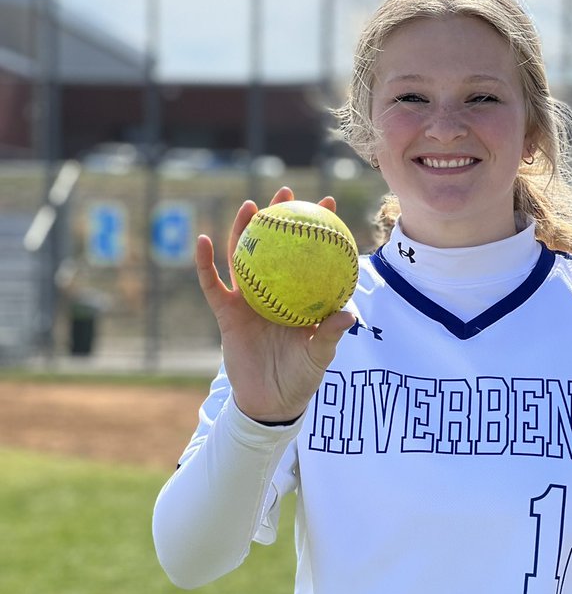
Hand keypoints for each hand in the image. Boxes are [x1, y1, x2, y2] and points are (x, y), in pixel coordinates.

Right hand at [196, 187, 355, 422]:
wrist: (270, 402)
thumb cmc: (300, 378)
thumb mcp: (319, 356)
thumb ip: (330, 334)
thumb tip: (347, 314)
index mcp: (299, 296)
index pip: (310, 254)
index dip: (317, 228)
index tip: (327, 202)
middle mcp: (274, 292)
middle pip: (275, 247)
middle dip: (278, 216)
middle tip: (285, 191)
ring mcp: (248, 300)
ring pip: (243, 257)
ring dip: (244, 230)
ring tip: (250, 205)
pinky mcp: (225, 313)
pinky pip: (212, 284)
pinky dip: (205, 263)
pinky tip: (202, 240)